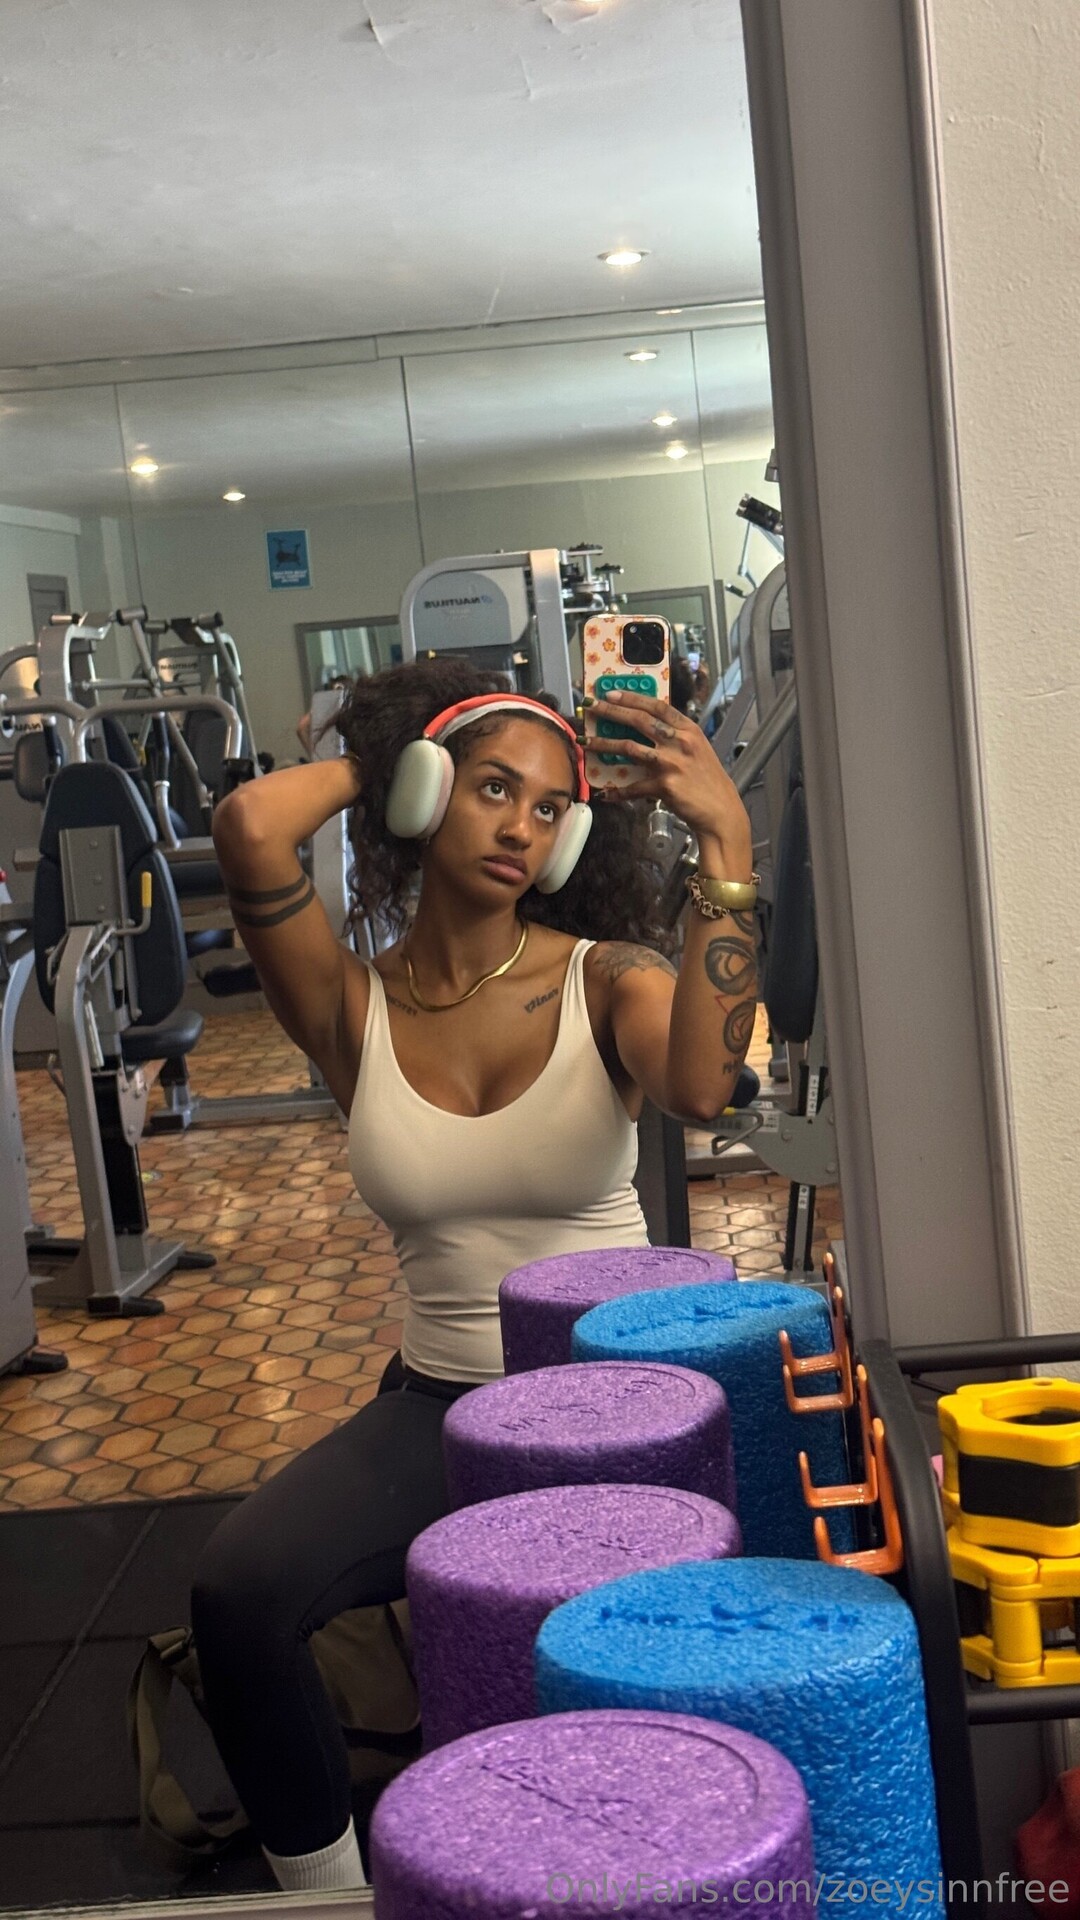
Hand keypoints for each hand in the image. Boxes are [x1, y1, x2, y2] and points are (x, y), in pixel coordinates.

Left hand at [585, 690, 751, 866]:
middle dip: (610, 712)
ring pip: (629, 747)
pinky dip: (618, 791)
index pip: (657, 706)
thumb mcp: (698, 749)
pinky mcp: (664, 786)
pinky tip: (606, 793)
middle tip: (591, 707)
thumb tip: (648, 728)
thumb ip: (676, 736)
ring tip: (585, 742)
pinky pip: (633, 786)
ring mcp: (671, 763)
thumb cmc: (708, 780)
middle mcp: (680, 742)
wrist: (721, 810)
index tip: (611, 693)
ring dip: (603, 744)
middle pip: (639, 720)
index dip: (632, 698)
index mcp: (689, 730)